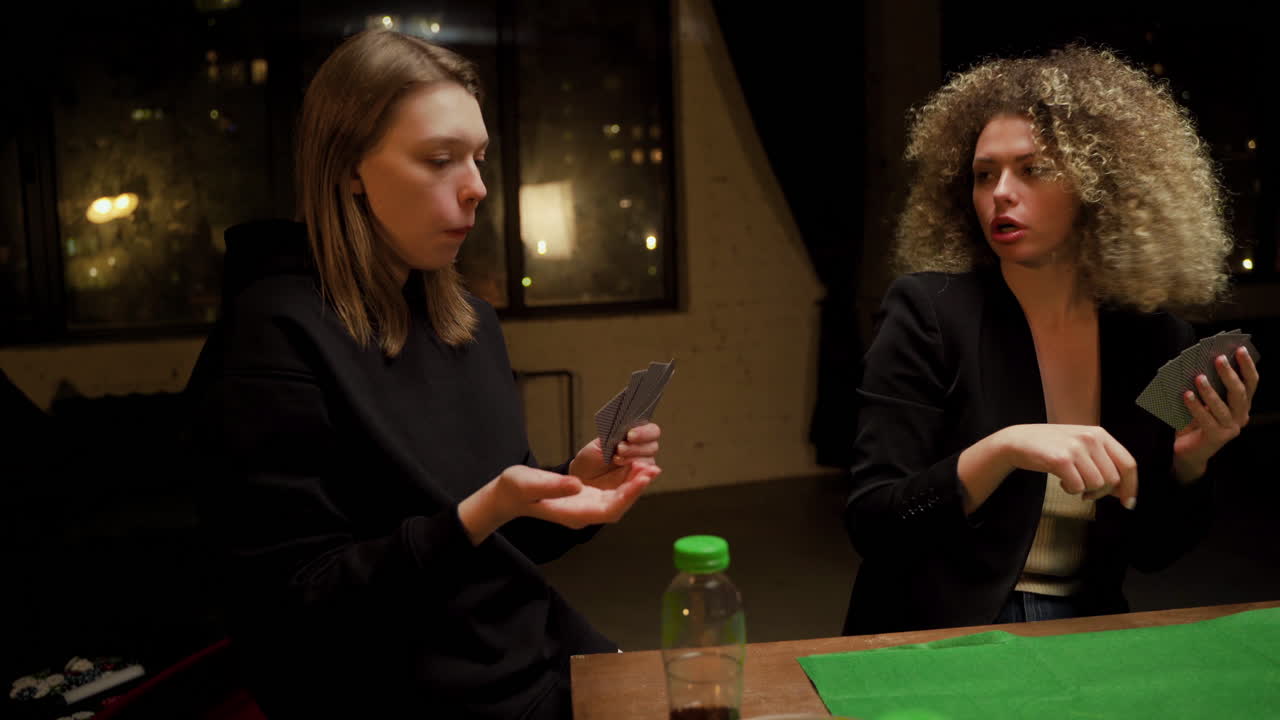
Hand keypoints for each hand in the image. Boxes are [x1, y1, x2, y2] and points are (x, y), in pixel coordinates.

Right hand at [525, 461, 657, 528]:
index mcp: (573, 515)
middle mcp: (583, 514)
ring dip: (633, 485)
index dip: (628, 495)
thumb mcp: (529, 484)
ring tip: (648, 466)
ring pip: (617, 499)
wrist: (507, 495)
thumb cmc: (515, 490)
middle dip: (637, 489)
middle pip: (618, 506)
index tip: (642, 478)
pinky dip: (623, 481)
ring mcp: (585, 507)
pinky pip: (611, 492)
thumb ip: (554, 485)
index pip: (609, 510)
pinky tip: (632, 466)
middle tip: (653, 469)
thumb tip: (577, 485)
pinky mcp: (585, 498)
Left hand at [569, 422, 661, 489]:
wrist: (583, 478)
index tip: (630, 434)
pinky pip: (645, 477)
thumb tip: (624, 434)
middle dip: (636, 446)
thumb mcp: (598, 445)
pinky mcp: (637, 481)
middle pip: (653, 446)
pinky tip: (632, 469)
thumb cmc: (591, 459)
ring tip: (616, 459)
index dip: (644, 432)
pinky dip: (640, 473)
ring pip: (649, 461)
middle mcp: (641, 450)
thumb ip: (613, 439)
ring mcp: (641, 466)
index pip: (651, 431)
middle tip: (620, 448)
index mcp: (635, 436)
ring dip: (633, 458)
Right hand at [995, 424, 1137, 507]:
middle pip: (1113, 479)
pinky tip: (1061, 481)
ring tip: (1070, 482)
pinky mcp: (1061, 459)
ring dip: (1084, 490)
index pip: (1127, 463)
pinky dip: (1070, 490)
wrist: (1017, 440)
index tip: (1128, 502)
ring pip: (1097, 485)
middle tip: (1087, 492)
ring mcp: (1075, 448)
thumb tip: (1122, 490)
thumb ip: (1102, 461)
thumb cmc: (1050, 446)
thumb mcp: (1080, 445)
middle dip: (1101, 492)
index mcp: (1099, 433)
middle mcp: (1090, 438)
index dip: (1131, 486)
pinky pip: (1077, 487)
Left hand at [1173, 346, 1259, 479]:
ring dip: (1210, 391)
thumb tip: (1201, 362)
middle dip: (1229, 374)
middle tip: (1218, 359)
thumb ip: (1208, 386)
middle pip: (1240, 393)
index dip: (1247, 366)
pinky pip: (1206, 419)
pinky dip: (1196, 406)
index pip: (1251, 383)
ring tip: (1199, 377)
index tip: (1240, 349)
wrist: (1188, 451)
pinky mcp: (1217, 438)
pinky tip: (1186, 395)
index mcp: (1241, 404)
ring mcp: (1230, 428)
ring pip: (1223, 407)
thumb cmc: (1195, 421)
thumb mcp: (1203, 401)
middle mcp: (1241, 416)